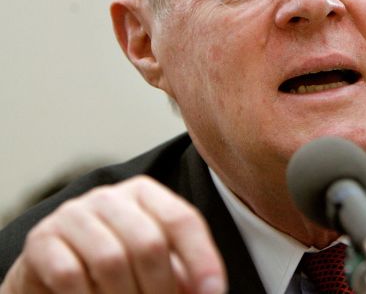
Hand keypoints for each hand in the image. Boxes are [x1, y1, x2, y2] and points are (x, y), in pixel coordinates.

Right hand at [0, 176, 225, 293]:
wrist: (53, 271)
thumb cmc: (120, 268)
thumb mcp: (155, 263)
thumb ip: (184, 273)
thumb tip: (211, 293)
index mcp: (145, 194)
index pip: (182, 220)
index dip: (203, 260)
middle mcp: (110, 197)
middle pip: (149, 242)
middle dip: (162, 288)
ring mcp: (73, 214)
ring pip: (112, 260)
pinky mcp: (41, 240)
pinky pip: (71, 275)